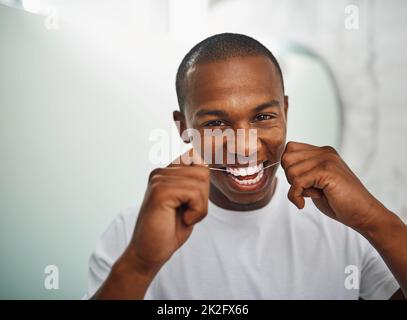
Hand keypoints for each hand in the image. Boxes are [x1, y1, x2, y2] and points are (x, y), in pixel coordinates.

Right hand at [126, 149, 209, 273]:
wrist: (149, 253)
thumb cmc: (169, 230)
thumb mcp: (189, 202)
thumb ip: (196, 183)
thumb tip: (208, 166)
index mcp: (166, 173)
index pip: (195, 156)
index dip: (203, 178)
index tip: (196, 198)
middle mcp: (160, 172)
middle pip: (202, 170)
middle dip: (203, 196)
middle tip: (189, 213)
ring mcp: (158, 180)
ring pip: (201, 181)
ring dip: (200, 206)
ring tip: (185, 217)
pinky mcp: (160, 192)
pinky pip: (194, 193)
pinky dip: (196, 211)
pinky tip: (183, 220)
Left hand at [281, 141, 382, 231]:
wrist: (363, 213)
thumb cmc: (338, 200)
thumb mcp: (316, 181)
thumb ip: (303, 170)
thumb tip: (283, 165)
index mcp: (322, 152)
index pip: (290, 149)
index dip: (289, 168)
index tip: (301, 183)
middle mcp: (324, 152)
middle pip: (286, 158)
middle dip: (290, 177)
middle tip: (305, 189)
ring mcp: (327, 160)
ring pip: (291, 171)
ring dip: (296, 188)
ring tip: (313, 194)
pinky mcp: (327, 171)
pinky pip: (297, 182)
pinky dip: (295, 196)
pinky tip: (303, 204)